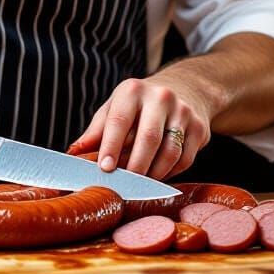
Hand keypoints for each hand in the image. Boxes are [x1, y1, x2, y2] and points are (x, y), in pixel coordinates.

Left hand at [67, 73, 212, 180]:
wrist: (184, 89)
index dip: (111, 146)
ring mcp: (183, 111)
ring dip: (153, 174)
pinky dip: (169, 174)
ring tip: (139, 184)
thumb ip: (95, 132)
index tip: (104, 168)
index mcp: (132, 90)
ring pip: (169, 152)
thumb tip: (73, 154)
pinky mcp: (199, 127)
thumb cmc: (139, 105)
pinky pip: (184, 160)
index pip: (119, 121)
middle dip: (135, 167)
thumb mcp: (114, 108)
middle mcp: (160, 97)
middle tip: (124, 184)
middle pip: (148, 139)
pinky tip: (157, 176)